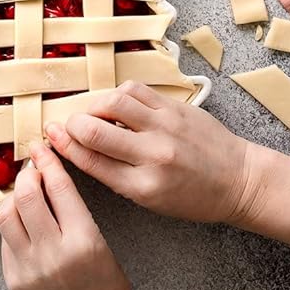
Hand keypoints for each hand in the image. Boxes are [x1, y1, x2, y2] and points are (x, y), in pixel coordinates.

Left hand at [0, 142, 157, 289]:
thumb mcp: (102, 245)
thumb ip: (74, 213)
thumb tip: (49, 180)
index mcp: (84, 242)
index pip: (59, 187)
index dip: (48, 161)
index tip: (42, 148)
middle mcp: (53, 254)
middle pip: (27, 194)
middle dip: (28, 173)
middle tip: (32, 167)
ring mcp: (29, 269)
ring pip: (6, 214)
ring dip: (14, 197)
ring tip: (25, 195)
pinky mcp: (13, 281)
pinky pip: (4, 239)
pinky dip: (12, 224)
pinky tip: (24, 223)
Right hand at [47, 81, 250, 224]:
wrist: (238, 180)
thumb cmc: (192, 197)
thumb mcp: (149, 199)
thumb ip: (114, 174)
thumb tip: (79, 149)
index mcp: (144, 187)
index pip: (92, 162)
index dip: (64, 147)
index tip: (51, 137)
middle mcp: (153, 154)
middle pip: (95, 130)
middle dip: (72, 125)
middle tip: (67, 125)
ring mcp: (165, 126)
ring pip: (113, 102)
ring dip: (93, 105)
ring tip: (92, 114)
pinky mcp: (175, 107)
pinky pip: (135, 90)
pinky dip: (118, 95)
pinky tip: (117, 105)